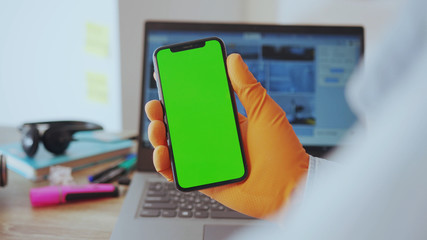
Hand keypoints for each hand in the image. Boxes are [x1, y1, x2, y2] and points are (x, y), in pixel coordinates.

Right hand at [145, 53, 308, 218]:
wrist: (291, 190)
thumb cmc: (284, 152)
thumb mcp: (266, 113)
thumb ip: (248, 87)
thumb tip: (233, 59)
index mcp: (229, 122)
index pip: (200, 105)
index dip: (183, 94)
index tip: (169, 80)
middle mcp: (216, 140)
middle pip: (182, 125)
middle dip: (164, 113)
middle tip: (156, 104)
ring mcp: (209, 161)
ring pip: (176, 146)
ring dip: (160, 136)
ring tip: (157, 127)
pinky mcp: (206, 180)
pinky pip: (180, 172)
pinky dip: (166, 164)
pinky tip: (163, 153)